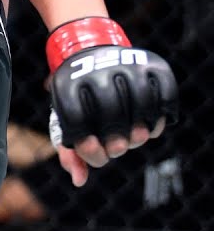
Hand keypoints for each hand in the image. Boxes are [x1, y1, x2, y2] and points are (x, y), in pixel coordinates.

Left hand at [46, 17, 177, 186]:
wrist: (89, 49)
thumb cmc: (78, 96)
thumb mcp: (65, 116)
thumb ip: (71, 150)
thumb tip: (79, 180)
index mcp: (66, 84)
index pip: (77, 121)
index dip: (88, 146)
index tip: (97, 150)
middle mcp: (95, 70)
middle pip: (111, 114)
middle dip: (117, 140)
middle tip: (119, 146)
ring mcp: (125, 64)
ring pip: (140, 105)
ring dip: (141, 130)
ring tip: (136, 136)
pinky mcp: (152, 65)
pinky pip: (165, 94)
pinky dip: (162, 115)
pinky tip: (153, 125)